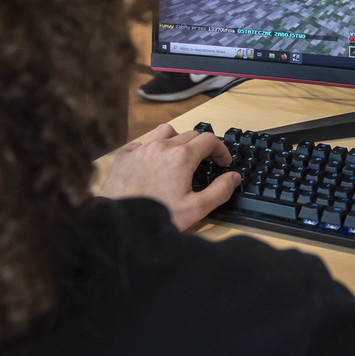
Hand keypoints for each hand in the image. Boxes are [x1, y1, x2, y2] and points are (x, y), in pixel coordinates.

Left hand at [99, 123, 239, 229]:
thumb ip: (220, 191)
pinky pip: (141, 143)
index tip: (223, 162)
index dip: (221, 149)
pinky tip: (152, 163)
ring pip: (165, 131)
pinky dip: (150, 148)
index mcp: (181, 157)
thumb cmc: (156, 217)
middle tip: (206, 162)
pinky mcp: (124, 158)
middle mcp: (162, 147)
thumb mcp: (196, 209)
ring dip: (176, 139)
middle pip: (189, 134)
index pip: (209, 140)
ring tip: (179, 155)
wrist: (120, 224)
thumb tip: (233, 178)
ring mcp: (141, 150)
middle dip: (202, 146)